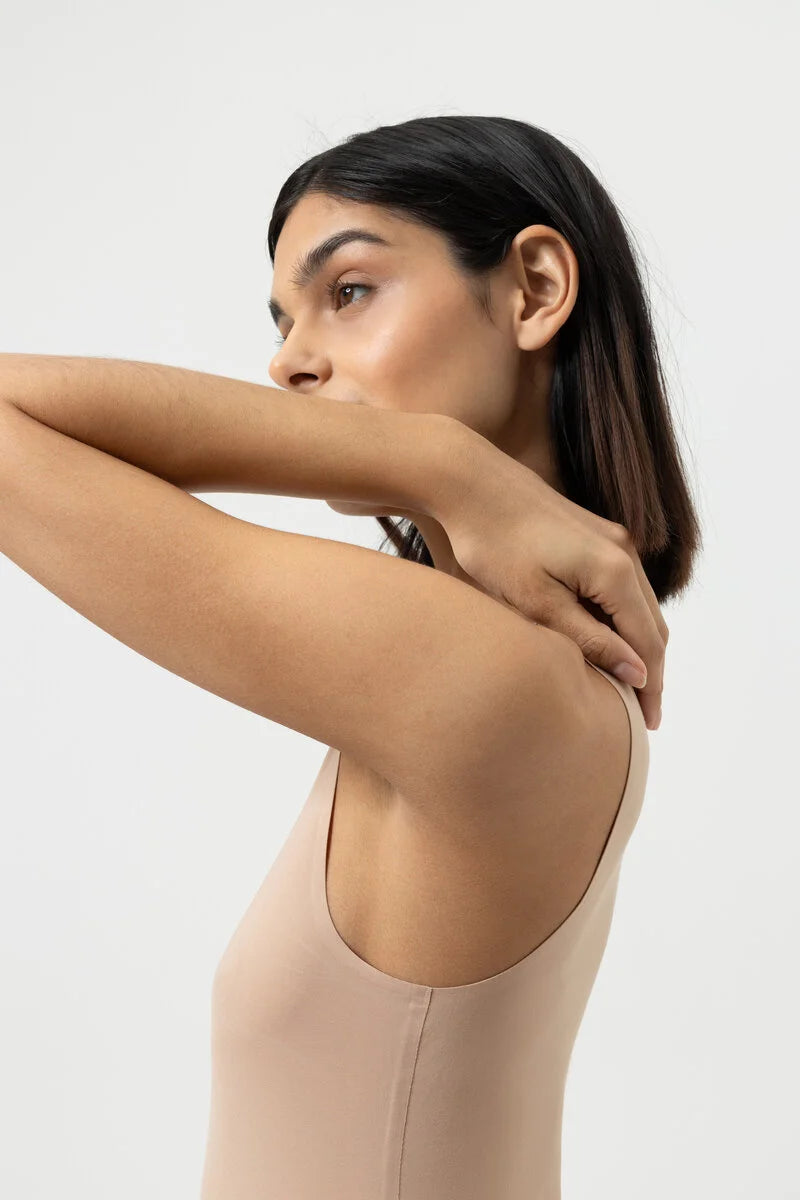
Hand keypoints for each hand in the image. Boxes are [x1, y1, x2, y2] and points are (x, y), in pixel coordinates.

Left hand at [438, 430, 667, 730]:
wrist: (470, 481)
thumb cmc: (493, 544)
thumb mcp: (537, 603)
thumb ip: (590, 639)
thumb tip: (636, 672)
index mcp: (614, 571)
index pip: (649, 642)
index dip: (651, 686)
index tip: (647, 723)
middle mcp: (624, 552)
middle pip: (653, 624)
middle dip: (650, 671)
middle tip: (641, 714)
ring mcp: (612, 538)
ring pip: (640, 605)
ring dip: (637, 645)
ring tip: (624, 686)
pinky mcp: (594, 533)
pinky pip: (622, 586)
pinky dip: (622, 619)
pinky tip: (604, 641)